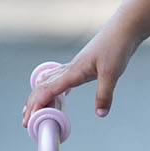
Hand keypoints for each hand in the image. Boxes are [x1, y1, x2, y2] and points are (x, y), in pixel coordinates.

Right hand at [23, 20, 141, 122]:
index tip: (29, 118)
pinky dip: (49, 88)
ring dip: (38, 96)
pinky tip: (53, 94)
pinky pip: (58, 79)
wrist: (123, 29)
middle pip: (42, 87)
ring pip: (48, 82)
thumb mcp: (112, 72)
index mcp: (73, 71)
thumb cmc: (117, 47)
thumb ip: (104, 94)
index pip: (48, 90)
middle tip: (25, 121)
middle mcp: (69, 69)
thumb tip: (100, 114)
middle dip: (32, 104)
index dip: (37, 104)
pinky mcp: (81, 66)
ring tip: (32, 109)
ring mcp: (74, 67)